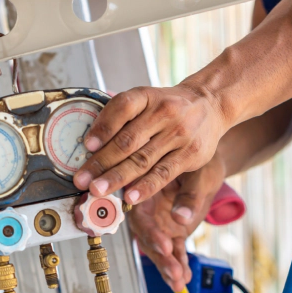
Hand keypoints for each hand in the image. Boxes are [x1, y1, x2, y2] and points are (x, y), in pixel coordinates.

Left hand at [73, 83, 225, 204]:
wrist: (210, 104)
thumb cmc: (167, 107)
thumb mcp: (146, 100)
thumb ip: (121, 117)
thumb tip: (91, 145)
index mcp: (147, 96)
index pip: (122, 107)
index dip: (103, 126)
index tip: (87, 145)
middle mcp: (163, 113)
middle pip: (127, 140)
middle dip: (101, 162)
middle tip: (82, 180)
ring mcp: (178, 134)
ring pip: (142, 160)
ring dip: (117, 178)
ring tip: (98, 190)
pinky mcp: (190, 154)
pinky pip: (163, 173)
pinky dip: (145, 187)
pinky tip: (129, 196)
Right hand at [129, 154, 225, 291]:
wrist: (205, 162)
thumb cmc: (198, 158)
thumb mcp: (198, 173)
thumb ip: (190, 195)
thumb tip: (181, 218)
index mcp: (145, 188)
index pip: (141, 213)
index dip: (150, 231)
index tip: (163, 245)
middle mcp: (147, 208)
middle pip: (147, 236)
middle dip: (159, 256)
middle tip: (173, 269)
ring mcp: (159, 222)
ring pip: (158, 248)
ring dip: (167, 266)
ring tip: (179, 281)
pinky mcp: (172, 232)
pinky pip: (173, 251)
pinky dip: (179, 265)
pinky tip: (184, 278)